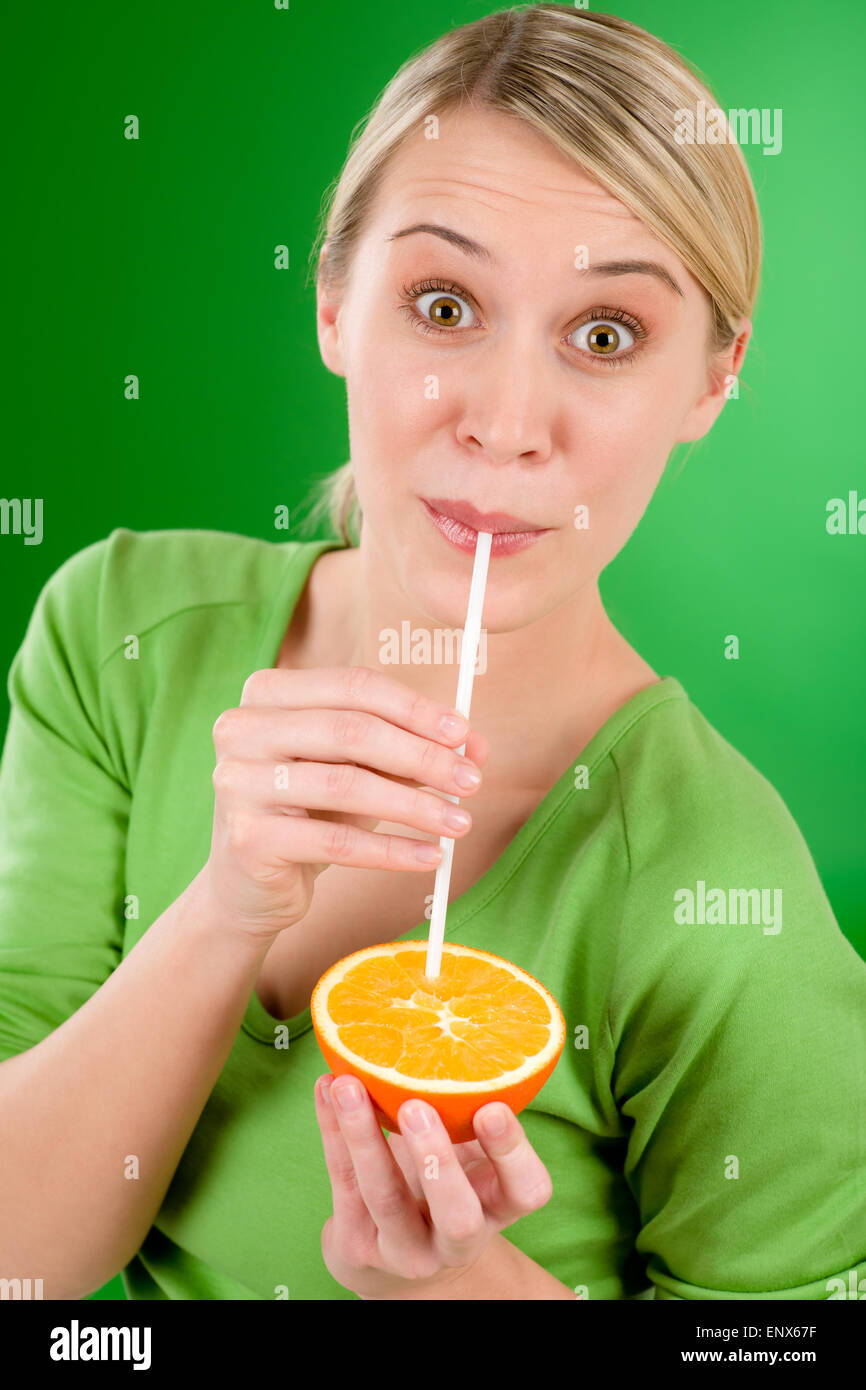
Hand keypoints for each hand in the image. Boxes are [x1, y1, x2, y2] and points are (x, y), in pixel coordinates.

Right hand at [201, 664, 487, 945]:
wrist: (249, 885)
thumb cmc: (308, 814)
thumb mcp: (356, 770)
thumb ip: (406, 749)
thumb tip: (474, 746)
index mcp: (268, 693)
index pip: (355, 686)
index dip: (415, 709)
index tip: (464, 735)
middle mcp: (243, 728)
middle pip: (352, 730)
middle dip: (423, 756)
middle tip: (471, 781)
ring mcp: (238, 782)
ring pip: (346, 784)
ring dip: (415, 805)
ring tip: (459, 823)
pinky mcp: (248, 838)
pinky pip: (336, 842)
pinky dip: (391, 850)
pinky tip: (429, 856)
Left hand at [314, 1072, 553, 1299]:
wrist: (389, 1254)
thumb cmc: (438, 1182)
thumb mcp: (466, 1158)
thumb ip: (467, 1113)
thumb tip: (454, 1026)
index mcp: (496, 1208)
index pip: (527, 1192)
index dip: (513, 1154)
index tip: (491, 1107)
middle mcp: (456, 1241)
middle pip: (458, 1217)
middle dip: (437, 1162)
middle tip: (416, 1106)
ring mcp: (405, 1250)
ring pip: (385, 1196)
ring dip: (364, 1135)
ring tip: (349, 1084)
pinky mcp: (357, 1246)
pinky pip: (343, 1182)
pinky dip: (333, 1131)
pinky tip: (326, 1088)